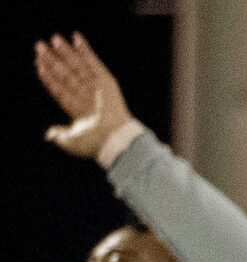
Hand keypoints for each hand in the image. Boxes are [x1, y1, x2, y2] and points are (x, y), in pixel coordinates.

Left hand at [34, 34, 133, 162]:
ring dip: (66, 52)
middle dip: (53, 60)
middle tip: (40, 46)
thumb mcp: (70, 141)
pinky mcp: (107, 82)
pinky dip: (86, 50)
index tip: (39, 64)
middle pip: (66, 74)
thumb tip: (49, 134)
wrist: (113, 140)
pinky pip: (94, 63)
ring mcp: (96, 88)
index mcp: (78, 110)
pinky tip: (76, 38)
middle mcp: (86, 97)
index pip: (60, 89)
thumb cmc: (94, 144)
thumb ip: (59, 135)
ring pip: (77, 66)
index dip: (49, 77)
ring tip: (54, 39)